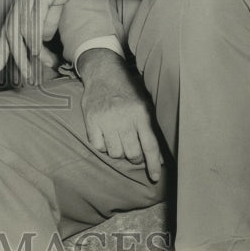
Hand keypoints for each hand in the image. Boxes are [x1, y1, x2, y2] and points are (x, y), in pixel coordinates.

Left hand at [0, 0, 89, 81]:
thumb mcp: (53, 3)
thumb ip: (45, 22)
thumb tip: (39, 43)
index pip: (8, 27)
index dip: (2, 47)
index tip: (0, 65)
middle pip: (8, 30)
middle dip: (7, 53)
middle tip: (7, 72)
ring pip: (19, 27)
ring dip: (22, 51)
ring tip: (26, 69)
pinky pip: (33, 17)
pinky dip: (32, 35)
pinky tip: (33, 50)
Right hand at [78, 49, 161, 181]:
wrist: (103, 73)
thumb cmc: (127, 92)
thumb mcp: (144, 105)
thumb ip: (150, 130)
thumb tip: (158, 159)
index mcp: (140, 113)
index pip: (150, 146)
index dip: (153, 164)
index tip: (155, 177)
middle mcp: (124, 117)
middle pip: (132, 153)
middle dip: (135, 157)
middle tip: (134, 152)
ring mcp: (106, 119)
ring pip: (115, 152)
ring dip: (118, 151)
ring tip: (119, 141)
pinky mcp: (91, 120)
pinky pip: (99, 146)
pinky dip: (103, 146)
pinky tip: (106, 136)